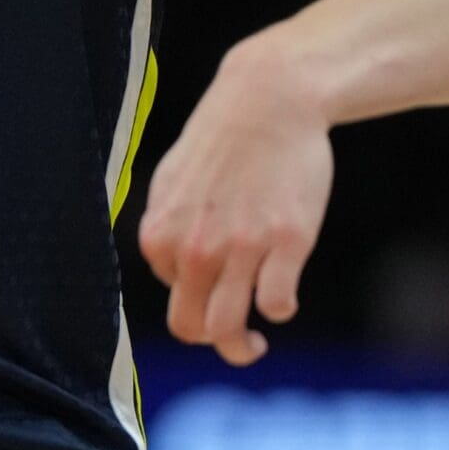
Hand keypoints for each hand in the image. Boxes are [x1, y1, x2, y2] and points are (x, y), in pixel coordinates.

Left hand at [135, 38, 331, 366]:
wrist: (268, 101)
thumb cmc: (223, 142)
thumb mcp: (172, 183)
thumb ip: (167, 229)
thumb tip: (167, 270)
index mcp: (161, 235)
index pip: (170, 297)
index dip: (194, 296)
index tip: (215, 283)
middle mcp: (195, 247)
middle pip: (191, 328)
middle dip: (211, 343)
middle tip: (234, 341)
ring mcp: (241, 247)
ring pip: (230, 329)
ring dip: (241, 348)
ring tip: (253, 343)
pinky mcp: (287, 241)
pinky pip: (277, 303)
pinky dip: (279, 309)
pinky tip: (282, 295)